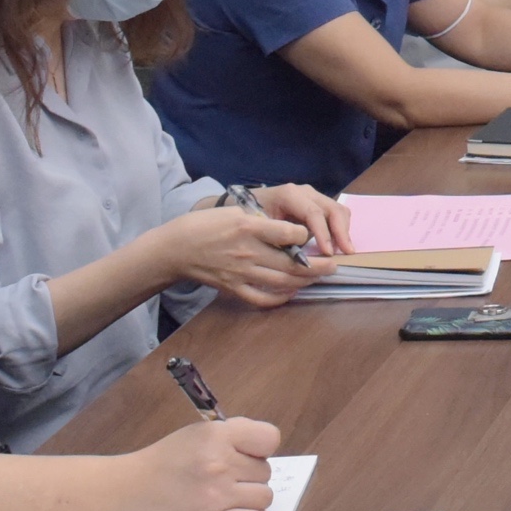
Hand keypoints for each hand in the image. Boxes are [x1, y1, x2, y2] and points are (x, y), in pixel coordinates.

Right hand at [115, 416, 280, 510]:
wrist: (126, 493)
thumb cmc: (163, 462)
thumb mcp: (195, 434)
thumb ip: (232, 436)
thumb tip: (267, 448)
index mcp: (215, 436)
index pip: (269, 438)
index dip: (260, 448)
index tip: (248, 454)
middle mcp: (218, 464)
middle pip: (266, 471)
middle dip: (249, 475)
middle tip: (225, 478)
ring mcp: (216, 495)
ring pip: (264, 497)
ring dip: (251, 498)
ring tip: (227, 496)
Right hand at [163, 202, 320, 303]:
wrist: (176, 248)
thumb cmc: (206, 226)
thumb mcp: (235, 212)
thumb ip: (262, 221)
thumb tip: (291, 230)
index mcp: (248, 226)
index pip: (287, 233)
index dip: (306, 236)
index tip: (316, 236)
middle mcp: (247, 251)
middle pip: (290, 263)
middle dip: (318, 266)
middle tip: (334, 265)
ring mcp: (240, 272)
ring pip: (281, 282)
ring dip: (305, 282)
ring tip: (320, 278)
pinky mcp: (233, 288)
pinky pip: (261, 298)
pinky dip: (280, 298)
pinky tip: (292, 292)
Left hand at [255, 181, 349, 258]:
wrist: (242, 205)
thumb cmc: (248, 217)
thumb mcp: (259, 228)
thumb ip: (281, 239)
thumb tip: (303, 258)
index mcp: (289, 195)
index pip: (313, 213)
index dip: (324, 233)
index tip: (328, 253)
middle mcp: (305, 192)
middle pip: (332, 209)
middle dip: (342, 232)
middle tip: (346, 253)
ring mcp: (313, 197)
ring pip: (338, 210)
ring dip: (344, 231)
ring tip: (344, 251)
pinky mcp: (317, 204)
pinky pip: (335, 214)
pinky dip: (340, 229)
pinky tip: (338, 245)